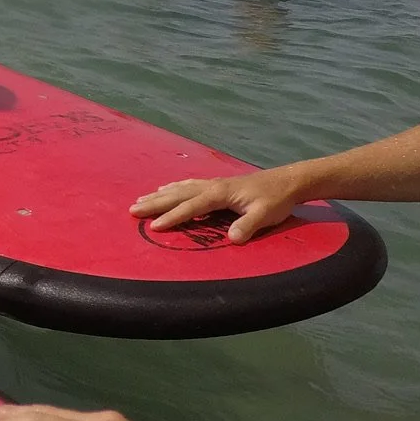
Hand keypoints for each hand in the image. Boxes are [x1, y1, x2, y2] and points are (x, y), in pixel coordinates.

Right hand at [131, 169, 302, 241]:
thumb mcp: (265, 215)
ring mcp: (213, 183)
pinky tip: (166, 188)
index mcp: (219, 193)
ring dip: (159, 194)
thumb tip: (232, 239)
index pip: (191, 206)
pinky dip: (172, 187)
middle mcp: (211, 186)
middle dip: (154, 203)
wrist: (287, 181)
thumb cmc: (276, 199)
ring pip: (179, 188)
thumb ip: (248, 225)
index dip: (173, 216)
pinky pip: (187, 185)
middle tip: (132, 210)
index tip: (154, 226)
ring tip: (141, 200)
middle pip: (177, 194)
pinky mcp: (216, 184)